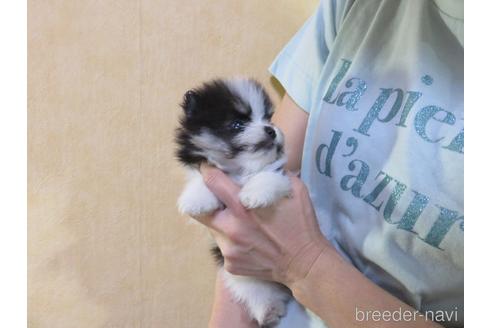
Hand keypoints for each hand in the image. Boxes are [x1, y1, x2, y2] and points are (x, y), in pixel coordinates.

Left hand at [196, 164, 331, 286]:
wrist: (306, 264)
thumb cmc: (302, 225)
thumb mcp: (295, 190)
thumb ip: (276, 173)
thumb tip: (262, 162)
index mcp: (244, 207)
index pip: (212, 182)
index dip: (207, 172)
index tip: (207, 168)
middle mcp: (231, 228)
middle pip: (198, 210)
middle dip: (203, 200)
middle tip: (214, 196)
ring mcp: (229, 249)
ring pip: (213, 229)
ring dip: (221, 221)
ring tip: (238, 221)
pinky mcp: (230, 264)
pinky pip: (223, 247)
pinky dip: (231, 240)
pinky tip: (247, 240)